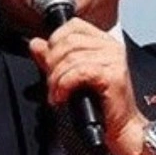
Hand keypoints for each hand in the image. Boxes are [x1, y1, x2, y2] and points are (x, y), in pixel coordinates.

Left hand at [29, 21, 148, 154]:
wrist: (120, 128)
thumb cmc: (99, 106)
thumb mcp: (70, 77)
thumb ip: (53, 59)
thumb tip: (35, 43)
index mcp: (103, 42)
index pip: (73, 26)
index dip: (55, 40)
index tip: (50, 62)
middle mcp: (111, 47)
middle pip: (68, 41)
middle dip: (52, 64)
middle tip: (51, 84)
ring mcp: (114, 59)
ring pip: (71, 58)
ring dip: (56, 79)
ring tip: (56, 94)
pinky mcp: (113, 75)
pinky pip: (79, 72)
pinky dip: (64, 85)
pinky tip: (62, 97)